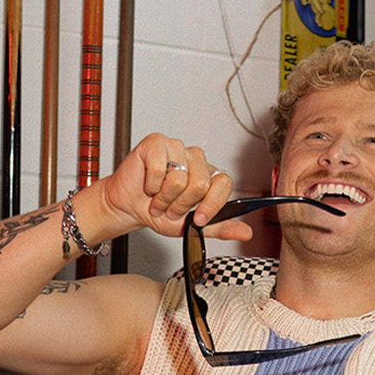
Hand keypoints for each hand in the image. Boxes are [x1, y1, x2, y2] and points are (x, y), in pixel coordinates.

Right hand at [92, 133, 246, 242]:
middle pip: (201, 184)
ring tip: (158, 198)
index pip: (224, 183)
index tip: (198, 219)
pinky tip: (148, 184)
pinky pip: (159, 168)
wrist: (129, 207)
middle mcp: (196, 159)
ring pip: (179, 178)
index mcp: (209, 175)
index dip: (211, 204)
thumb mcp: (193, 227)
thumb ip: (220, 227)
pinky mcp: (156, 143)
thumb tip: (245, 232)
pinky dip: (151, 185)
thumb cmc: (159, 212)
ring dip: (164, 197)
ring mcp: (177, 147)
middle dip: (181, 205)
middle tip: (170, 208)